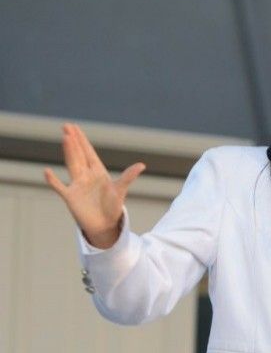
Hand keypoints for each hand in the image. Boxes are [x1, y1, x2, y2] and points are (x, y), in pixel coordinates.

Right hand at [44, 123, 145, 246]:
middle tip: (66, 126)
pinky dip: (53, 181)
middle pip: (78, 155)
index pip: (88, 152)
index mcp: (97, 172)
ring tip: (65, 138)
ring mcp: (77, 185)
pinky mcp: (70, 197)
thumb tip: (142, 165)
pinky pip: (59, 187)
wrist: (105, 226)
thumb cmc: (113, 207)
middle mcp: (86, 175)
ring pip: (71, 165)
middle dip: (73, 141)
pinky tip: (46, 172)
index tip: (74, 127)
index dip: (82, 140)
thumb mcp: (120, 190)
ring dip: (68, 152)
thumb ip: (128, 177)